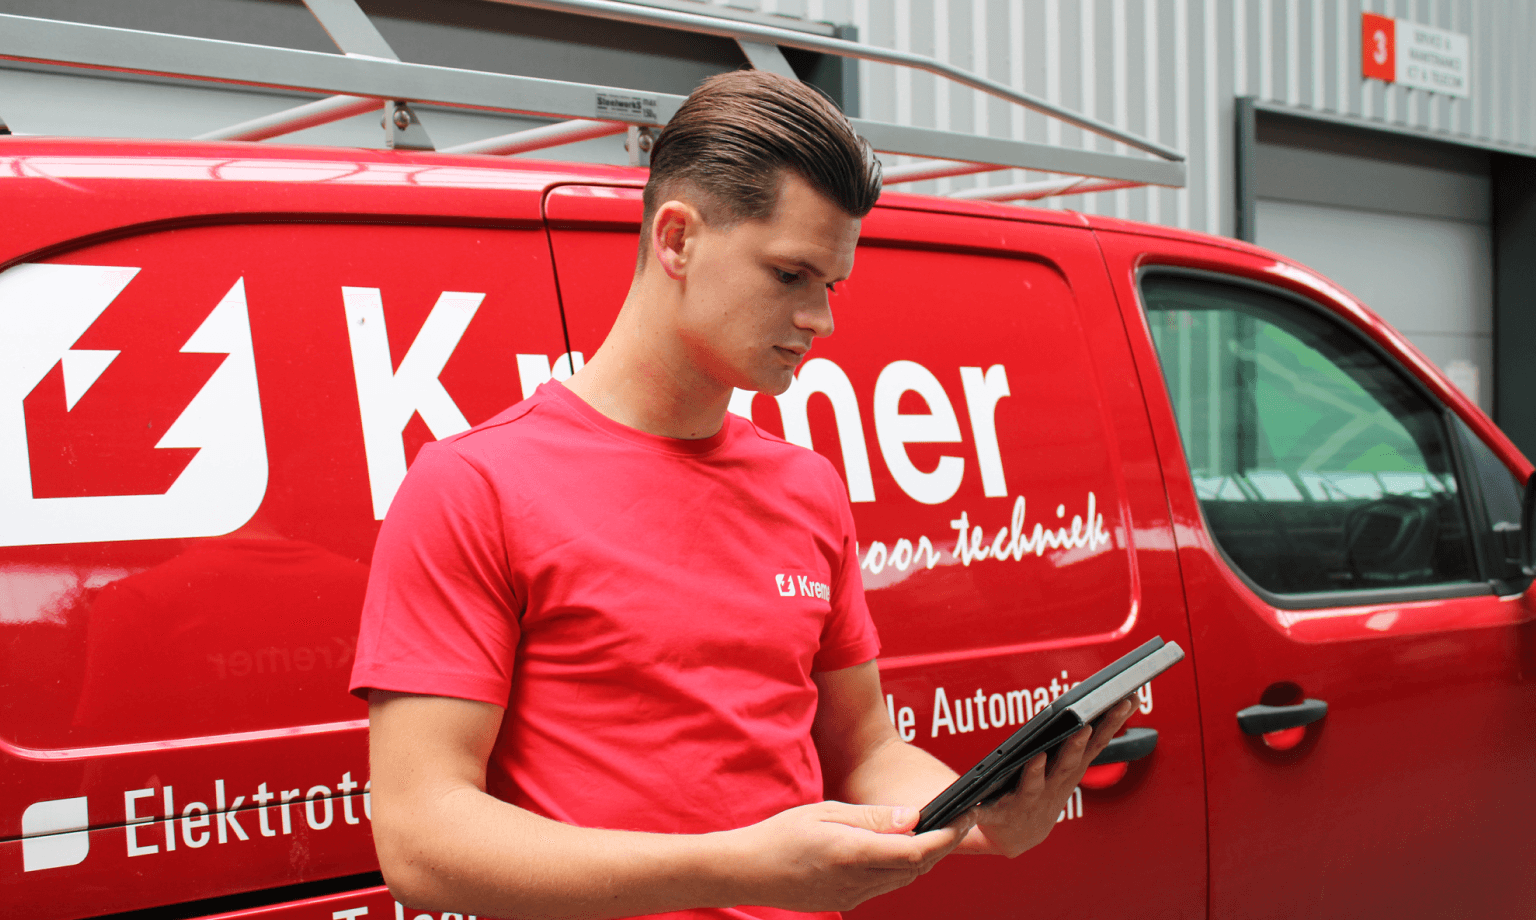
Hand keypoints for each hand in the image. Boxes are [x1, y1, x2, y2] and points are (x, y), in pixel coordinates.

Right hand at [725, 801, 975, 911]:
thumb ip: (872, 817)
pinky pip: (885, 885)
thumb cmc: (780, 835)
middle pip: (917, 868)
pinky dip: (902, 867)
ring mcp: (853, 896)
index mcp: (853, 854)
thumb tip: (913, 817)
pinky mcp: (847, 901)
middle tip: (960, 818)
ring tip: (935, 829)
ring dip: (925, 857)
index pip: (916, 851)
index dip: (947, 836)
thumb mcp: (826, 812)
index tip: (964, 816)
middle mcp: (857, 881)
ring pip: (905, 879)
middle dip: (944, 844)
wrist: (747, 871)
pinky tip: (900, 848)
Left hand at [966, 698, 1137, 857]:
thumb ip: (1085, 738)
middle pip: (1066, 764)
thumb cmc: (1042, 791)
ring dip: (1035, 772)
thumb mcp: (1068, 766)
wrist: (1017, 837)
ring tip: (1036, 757)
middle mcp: (1052, 787)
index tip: (1127, 699)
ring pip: (1032, 785)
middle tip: (1083, 726)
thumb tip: (1113, 701)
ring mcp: (1026, 802)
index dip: (1113, 723)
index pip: (1096, 743)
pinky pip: (986, 810)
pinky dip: (977, 810)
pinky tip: (969, 806)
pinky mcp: (998, 815)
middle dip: (1075, 746)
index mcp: (1070, 771)